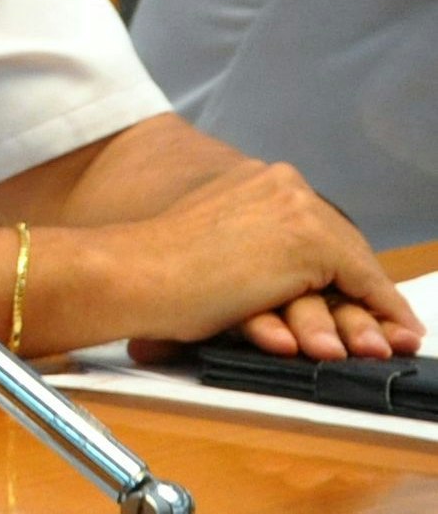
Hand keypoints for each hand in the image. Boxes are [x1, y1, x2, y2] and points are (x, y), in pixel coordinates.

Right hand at [103, 160, 419, 362]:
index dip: (341, 271)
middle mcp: (280, 184)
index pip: (312, 228)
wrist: (134, 273)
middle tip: (393, 330)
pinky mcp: (309, 242)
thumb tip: (286, 287)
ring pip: (354, 267)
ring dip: (371, 313)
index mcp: (252, 181)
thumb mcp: (216, 249)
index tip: (362, 303)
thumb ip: (252, 252)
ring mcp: (296, 209)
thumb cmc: (157, 271)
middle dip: (366, 294)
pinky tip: (390, 335)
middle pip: (342, 244)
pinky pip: (365, 284)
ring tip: (381, 346)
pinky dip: (383, 313)